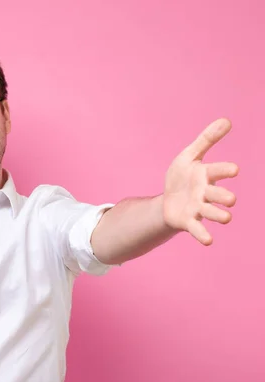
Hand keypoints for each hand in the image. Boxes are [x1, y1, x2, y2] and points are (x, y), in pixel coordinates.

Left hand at [163, 118, 238, 244]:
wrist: (167, 199)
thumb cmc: (182, 176)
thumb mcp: (189, 156)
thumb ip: (206, 140)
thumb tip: (226, 120)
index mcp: (206, 175)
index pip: (217, 171)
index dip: (224, 170)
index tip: (233, 170)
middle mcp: (206, 193)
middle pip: (218, 195)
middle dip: (224, 197)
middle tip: (230, 199)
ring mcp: (198, 208)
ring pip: (211, 212)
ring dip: (218, 215)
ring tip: (226, 217)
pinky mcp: (188, 221)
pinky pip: (197, 229)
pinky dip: (203, 235)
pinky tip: (208, 241)